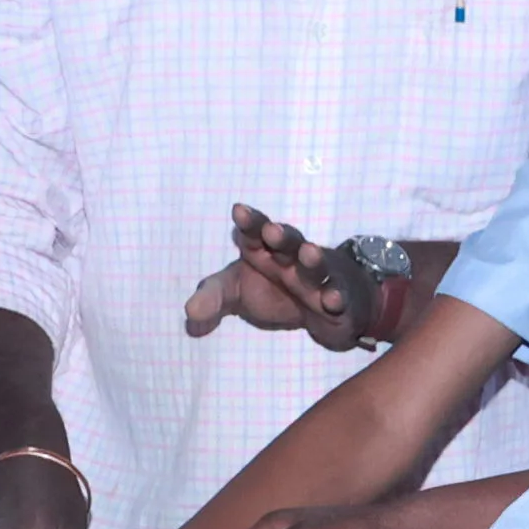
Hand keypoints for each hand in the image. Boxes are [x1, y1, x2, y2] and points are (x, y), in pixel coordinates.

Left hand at [184, 206, 405, 353]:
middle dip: (280, 235)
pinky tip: (333, 300)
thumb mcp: (236, 293)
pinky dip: (336, 297)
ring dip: (313, 259)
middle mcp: (291, 257)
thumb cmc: (274, 290)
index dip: (249, 222)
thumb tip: (189, 316)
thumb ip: (212, 299)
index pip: (254, 232)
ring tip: (309, 254)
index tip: (239, 212)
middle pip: (287, 241)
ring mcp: (318, 277)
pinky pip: (338, 296)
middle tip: (271, 231)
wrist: (325, 306)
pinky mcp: (339, 298)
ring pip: (316, 265)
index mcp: (262, 249)